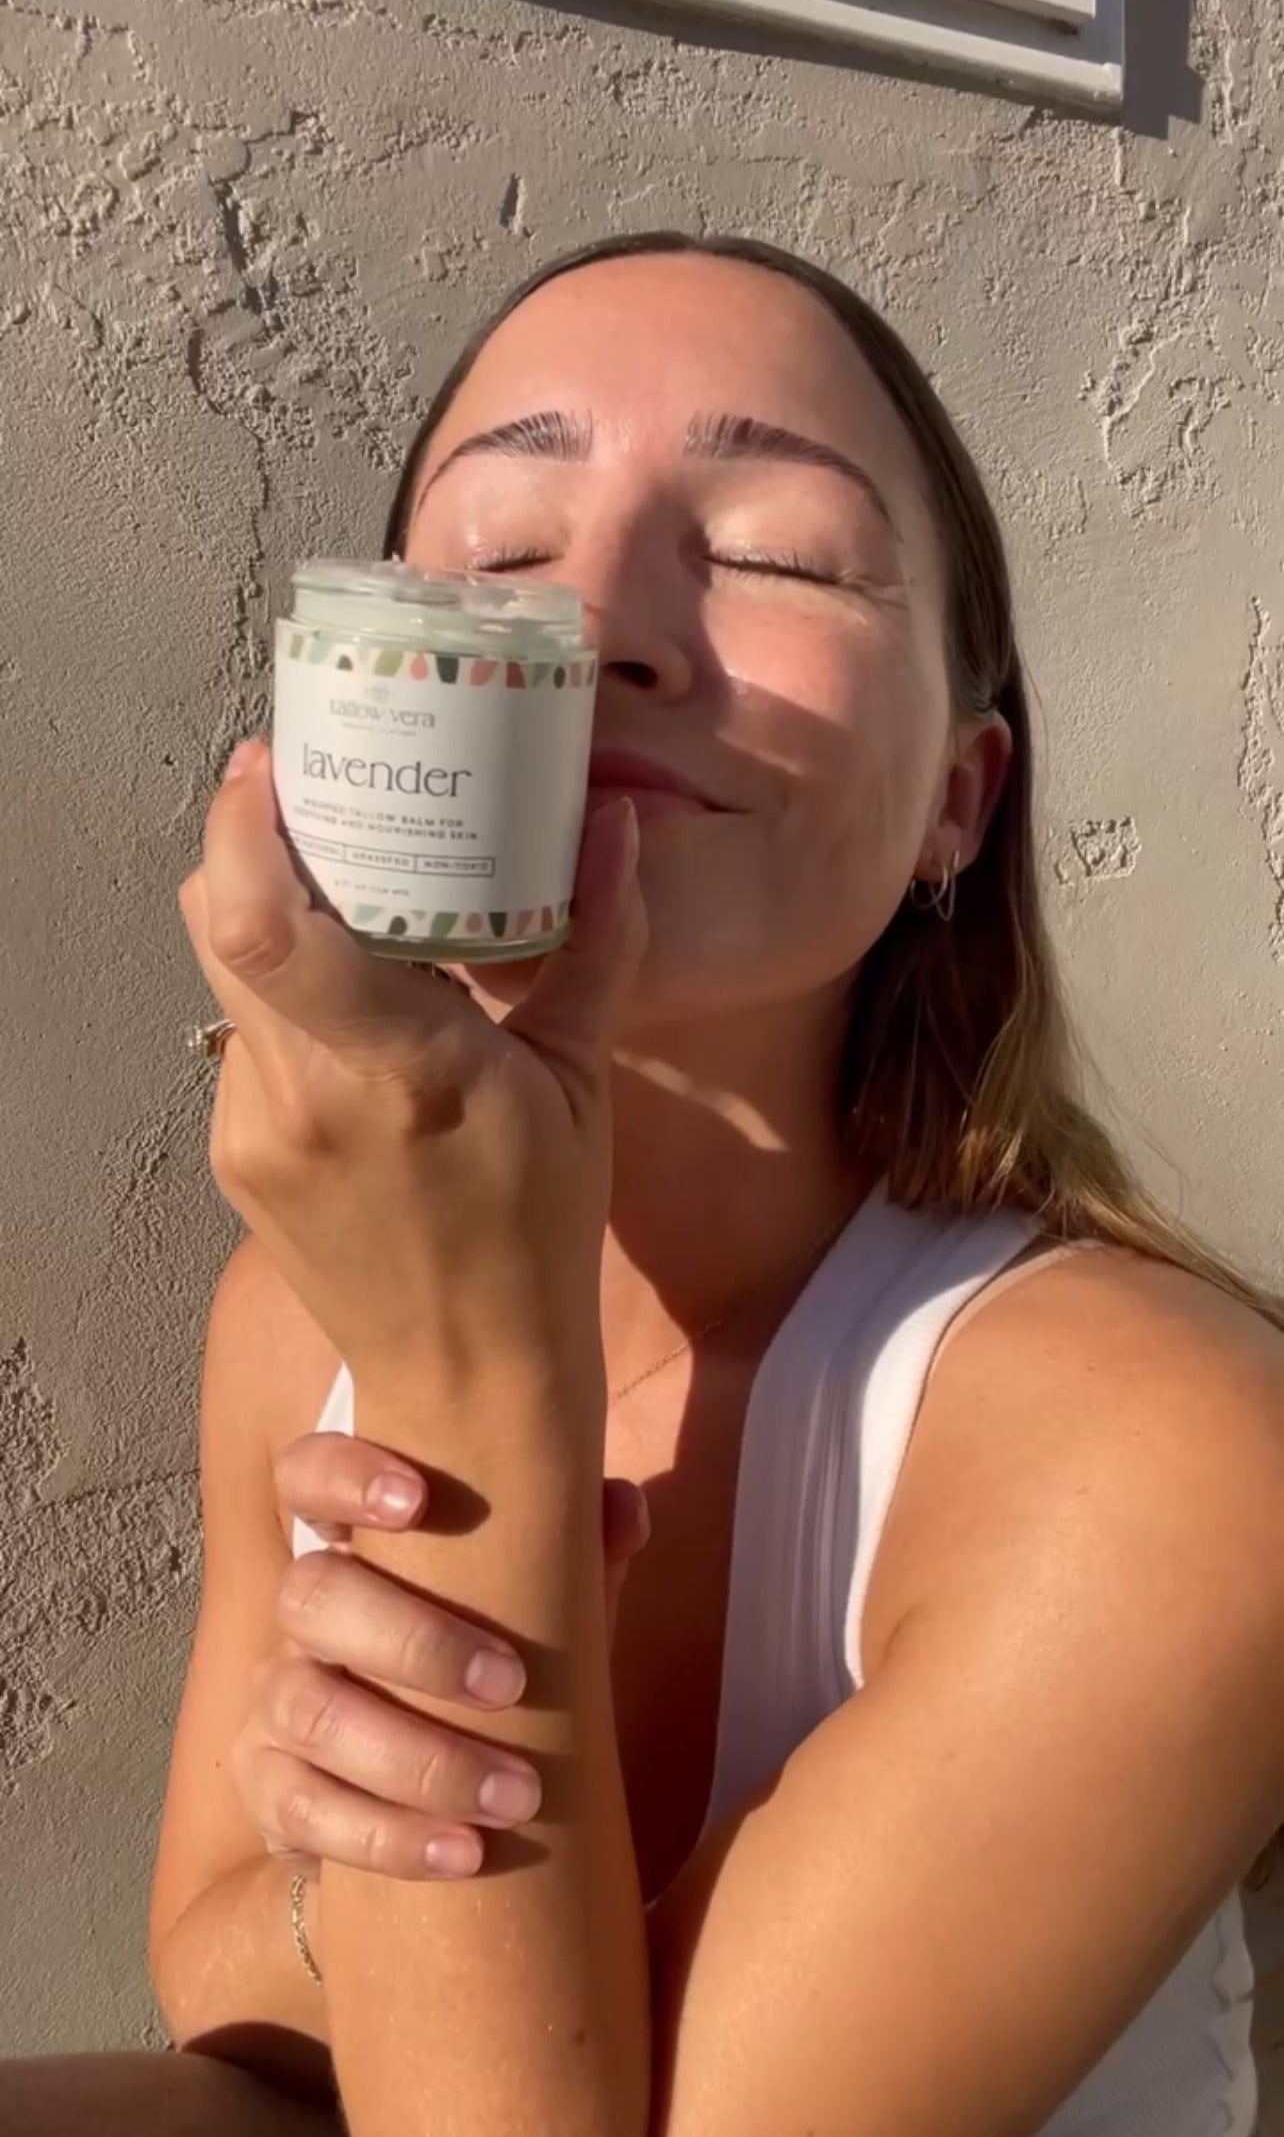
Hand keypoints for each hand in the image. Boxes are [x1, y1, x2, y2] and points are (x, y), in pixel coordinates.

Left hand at [179, 742, 644, 1412]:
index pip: (264, 927)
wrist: (466, 1375)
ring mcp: (253, 1131)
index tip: (270, 762)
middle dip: (251, 845)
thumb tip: (612, 826)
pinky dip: (283, 999)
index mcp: (400, 1071)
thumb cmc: (538, 1232)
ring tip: (345, 899)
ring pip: (224, 975)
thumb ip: (598, 943)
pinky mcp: (234, 1155)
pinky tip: (349, 1011)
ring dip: (269, 919)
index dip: (240, 828)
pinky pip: (241, 1039)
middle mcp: (303, 1098)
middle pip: (218, 923)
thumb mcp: (581, 1084)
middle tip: (313, 798)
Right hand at [233, 1432, 649, 1880]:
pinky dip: (389, 1836)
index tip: (417, 1499)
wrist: (424, 1799)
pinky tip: (464, 1852)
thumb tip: (621, 1505)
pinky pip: (304, 1811)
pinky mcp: (270, 1793)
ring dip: (418, 1757)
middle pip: (313, 1598)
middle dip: (414, 1640)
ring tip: (518, 1794)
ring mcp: (276, 1704)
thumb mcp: (535, 1615)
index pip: (308, 1477)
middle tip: (512, 1684)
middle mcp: (299, 1618)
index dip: (344, 1475)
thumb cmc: (485, 1672)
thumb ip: (575, 1560)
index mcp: (351, 1547)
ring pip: (312, 1712)